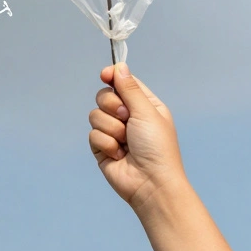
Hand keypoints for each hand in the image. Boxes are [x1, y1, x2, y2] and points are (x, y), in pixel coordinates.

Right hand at [89, 62, 187, 210]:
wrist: (150, 183)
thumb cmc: (157, 148)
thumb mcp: (147, 112)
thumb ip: (129, 89)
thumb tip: (119, 66)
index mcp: (144, 105)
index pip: (123, 83)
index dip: (112, 76)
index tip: (104, 75)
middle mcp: (128, 117)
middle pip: (104, 96)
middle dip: (112, 106)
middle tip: (125, 118)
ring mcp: (114, 132)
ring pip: (95, 115)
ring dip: (111, 128)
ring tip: (125, 143)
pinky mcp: (102, 147)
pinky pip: (93, 135)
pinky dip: (106, 144)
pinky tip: (119, 155)